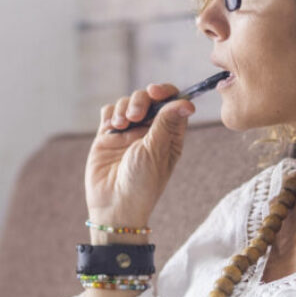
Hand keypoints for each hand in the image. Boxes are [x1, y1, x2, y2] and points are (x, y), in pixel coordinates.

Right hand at [85, 84, 194, 240]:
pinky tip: (111, 128)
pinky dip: (110, 114)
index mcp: (169, 135)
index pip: (172, 103)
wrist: (114, 204)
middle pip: (148, 98)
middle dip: (141, 100)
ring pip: (127, 102)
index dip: (166, 92)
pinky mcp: (108, 135)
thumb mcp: (157, 150)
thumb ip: (166, 122)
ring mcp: (128, 132)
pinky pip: (109, 112)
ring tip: (120, 126)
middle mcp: (149, 131)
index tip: (156, 92)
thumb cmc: (142, 183)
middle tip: (135, 116)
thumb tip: (187, 102)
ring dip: (123, 108)